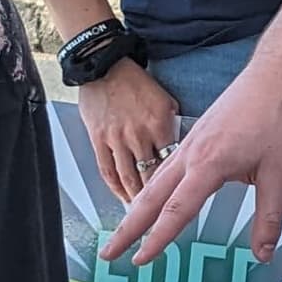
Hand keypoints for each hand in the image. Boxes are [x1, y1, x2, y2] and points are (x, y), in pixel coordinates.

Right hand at [77, 61, 184, 200]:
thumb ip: (171, 127)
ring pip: (129, 178)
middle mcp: (139, 133)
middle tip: (163, 216)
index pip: (172, 162)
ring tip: (143, 214)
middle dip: (158, 200)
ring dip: (136, 199)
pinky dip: (116, 188)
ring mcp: (117, 138)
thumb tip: (178, 149)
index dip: (178, 183)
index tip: (183, 196)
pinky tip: (122, 196)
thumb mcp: (165, 100)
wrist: (104, 65)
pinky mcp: (98, 139)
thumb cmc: (134, 81)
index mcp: (160, 122)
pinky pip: (107, 170)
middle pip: (151, 176)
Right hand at [108, 53, 281, 262]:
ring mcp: (190, 144)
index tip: (141, 259)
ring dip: (134, 210)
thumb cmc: (277, 114)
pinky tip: (149, 199)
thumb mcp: (280, 172)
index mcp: (210, 162)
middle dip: (127, 228)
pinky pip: (163, 168)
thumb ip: (269, 216)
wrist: (274, 76)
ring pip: (153, 182)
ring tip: (121, 233)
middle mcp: (192, 153)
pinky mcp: (194, 138)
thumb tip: (264, 251)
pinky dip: (150, 189)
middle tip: (108, 252)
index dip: (157, 239)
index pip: (176, 210)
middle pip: (150, 197)